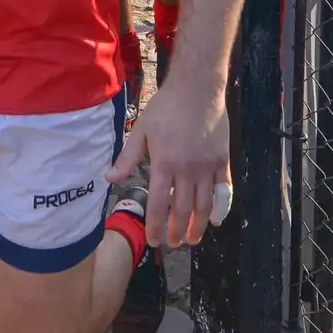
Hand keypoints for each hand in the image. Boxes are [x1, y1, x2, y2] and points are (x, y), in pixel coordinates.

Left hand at [107, 82, 230, 248]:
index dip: (156, 226)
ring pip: (204, 205)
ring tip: (192, 239)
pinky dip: (220, 207)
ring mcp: (208, 166)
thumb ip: (128, 157)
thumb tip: (109, 178)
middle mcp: (187, 170)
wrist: (198, 89)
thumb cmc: (165, 107)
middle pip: (183, 210)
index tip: (154, 240)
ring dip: (198, 225)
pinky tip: (216, 219)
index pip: (159, 204)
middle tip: (173, 244)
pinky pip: (223, 190)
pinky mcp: (223, 161)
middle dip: (177, 231)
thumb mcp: (141, 129)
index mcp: (164, 164)